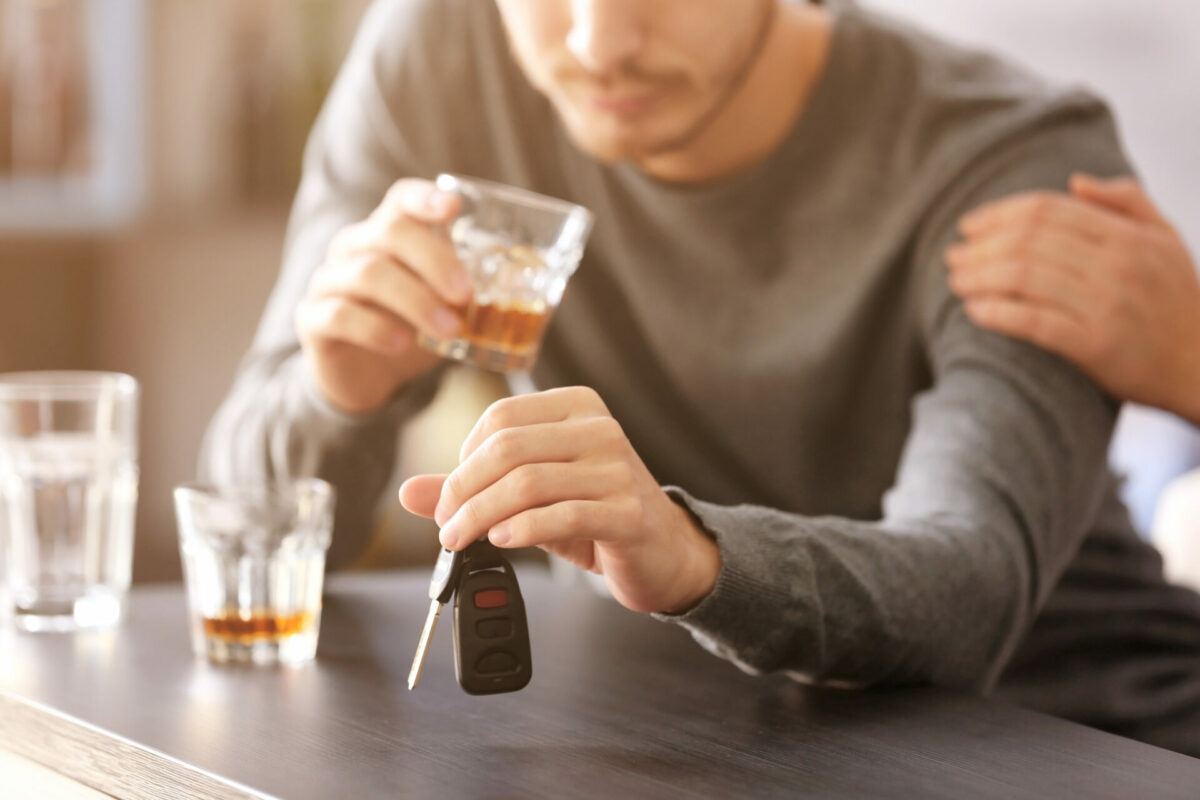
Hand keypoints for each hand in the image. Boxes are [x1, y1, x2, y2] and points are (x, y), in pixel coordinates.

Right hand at [295, 179, 472, 414]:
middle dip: (434, 261)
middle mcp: (354, 247)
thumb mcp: (449, 308)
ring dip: (415, 301)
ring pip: (367, 274)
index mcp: (388, 233)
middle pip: (390, 233)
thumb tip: (553, 294)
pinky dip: (375, 328)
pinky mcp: (312, 319)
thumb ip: (483, 294)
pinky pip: (339, 314)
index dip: (425, 198)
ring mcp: (329, 280)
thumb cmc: (413, 328)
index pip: (401, 199)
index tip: (455, 207)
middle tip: (467, 295)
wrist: (364, 377)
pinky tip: (402, 344)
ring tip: (449, 331)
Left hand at [398, 386, 721, 613]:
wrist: (664, 552)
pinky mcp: (628, 512)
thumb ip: (473, 486)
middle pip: (508, 448)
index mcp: (577, 407)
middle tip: (446, 524)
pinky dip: (521, 529)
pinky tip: (502, 541)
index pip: (501, 419)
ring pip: (528, 482)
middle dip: (463, 490)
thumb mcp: (531, 494)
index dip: (463, 458)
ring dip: (482, 515)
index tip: (451, 495)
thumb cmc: (595, 514)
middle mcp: (600, 429)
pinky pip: (563, 514)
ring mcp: (618, 469)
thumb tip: (409, 490)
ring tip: (463, 538)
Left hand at [945, 174, 1199, 423]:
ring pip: (1025, 278)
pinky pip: (1035, 323)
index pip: (1048, 210)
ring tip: (955, 281)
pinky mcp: (1097, 346)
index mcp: (1128, 235)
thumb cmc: (1178, 301)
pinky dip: (998, 313)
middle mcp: (1118, 265)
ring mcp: (1107, 306)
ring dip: (980, 277)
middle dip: (981, 246)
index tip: (968, 226)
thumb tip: (1074, 182)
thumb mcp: (1166, 240)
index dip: (1000, 214)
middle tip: (952, 256)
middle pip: (1029, 241)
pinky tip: (974, 311)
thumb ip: (1127, 201)